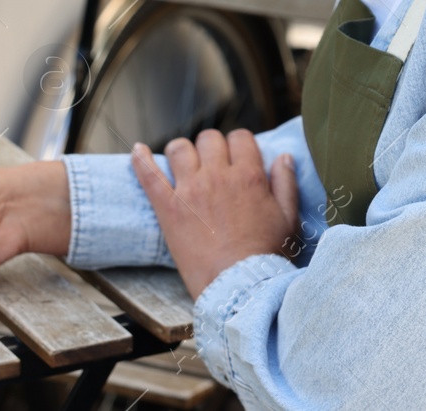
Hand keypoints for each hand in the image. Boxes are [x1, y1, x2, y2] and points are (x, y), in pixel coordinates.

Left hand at [131, 129, 299, 299]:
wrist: (239, 288)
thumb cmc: (266, 257)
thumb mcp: (288, 219)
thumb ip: (286, 184)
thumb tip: (284, 157)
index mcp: (249, 176)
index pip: (240, 137)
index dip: (238, 144)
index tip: (236, 157)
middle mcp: (218, 175)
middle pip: (209, 139)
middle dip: (211, 147)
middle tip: (212, 164)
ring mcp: (190, 190)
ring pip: (179, 149)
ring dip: (182, 153)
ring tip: (183, 164)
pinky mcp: (168, 208)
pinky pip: (149, 175)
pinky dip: (141, 159)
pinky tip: (138, 151)